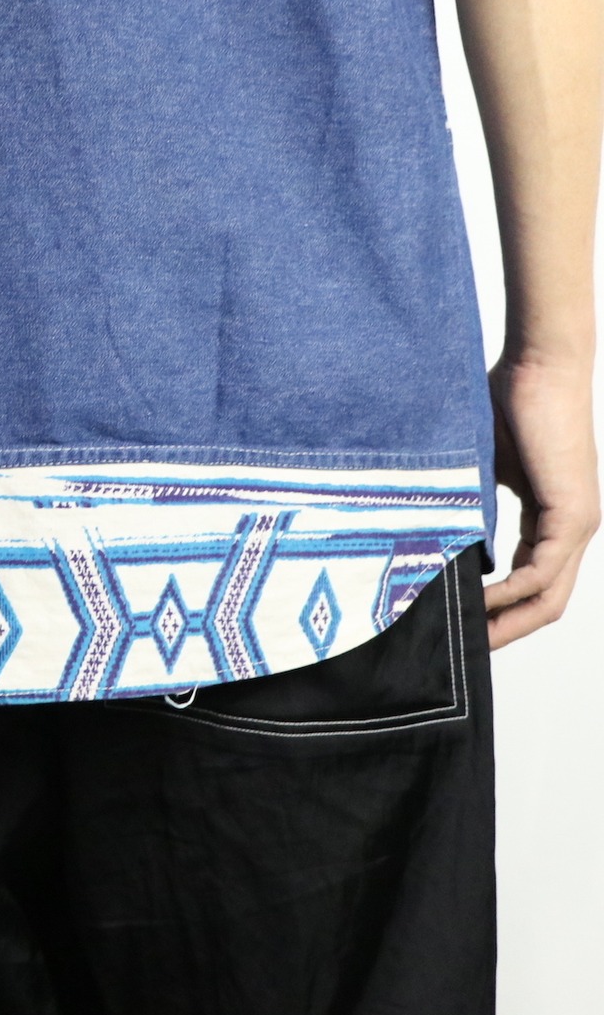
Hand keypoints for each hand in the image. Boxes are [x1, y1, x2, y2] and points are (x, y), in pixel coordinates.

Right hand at [484, 356, 599, 647]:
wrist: (538, 364)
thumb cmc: (505, 402)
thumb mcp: (478, 470)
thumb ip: (469, 506)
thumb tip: (435, 538)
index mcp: (553, 519)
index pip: (532, 583)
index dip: (498, 611)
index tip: (458, 623)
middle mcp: (572, 529)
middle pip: (545, 604)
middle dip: (503, 633)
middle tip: (461, 650)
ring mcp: (578, 524)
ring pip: (548, 597)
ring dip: (506, 622)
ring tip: (465, 636)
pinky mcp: (572, 514)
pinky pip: (542, 573)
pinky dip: (509, 594)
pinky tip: (476, 599)